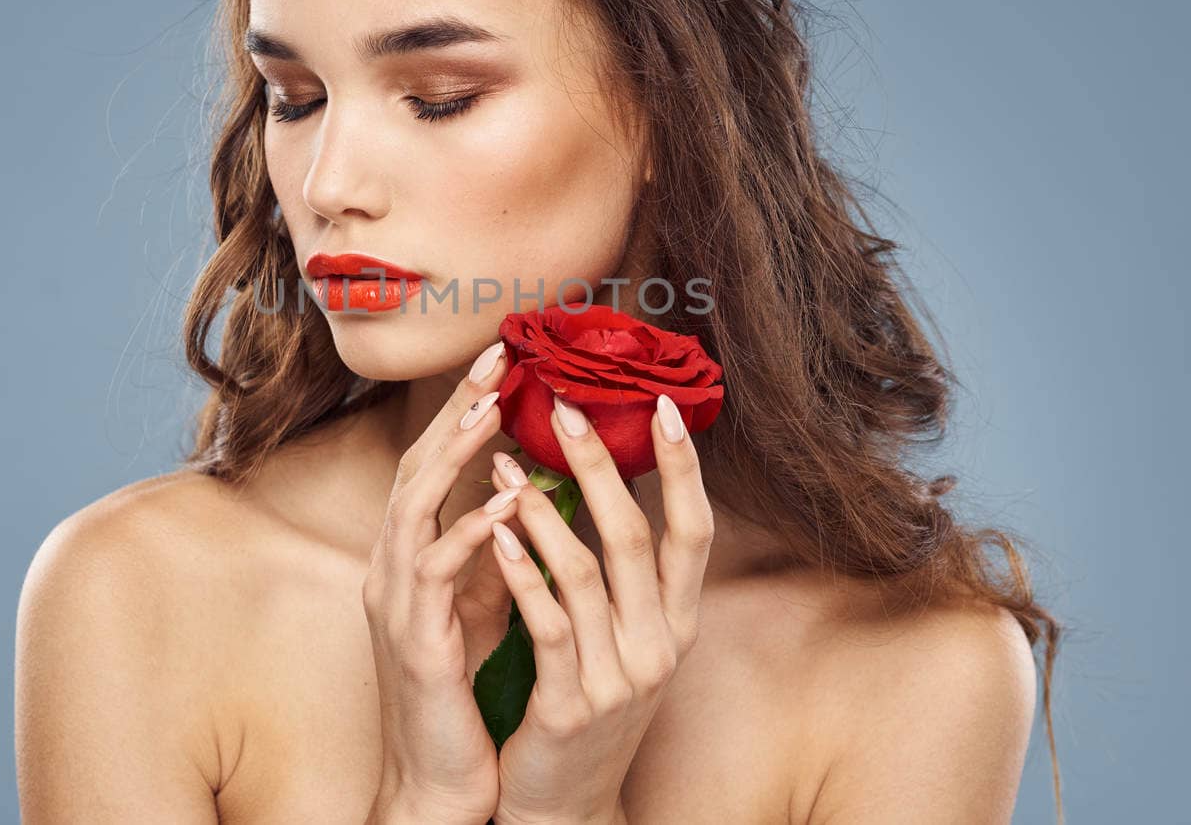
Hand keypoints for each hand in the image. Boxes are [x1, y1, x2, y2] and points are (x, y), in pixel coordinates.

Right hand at [361, 340, 520, 823]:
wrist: (439, 781)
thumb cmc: (464, 693)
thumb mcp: (482, 606)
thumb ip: (497, 550)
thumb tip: (535, 494)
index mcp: (409, 558)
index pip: (431, 466)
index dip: (461, 411)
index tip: (502, 362)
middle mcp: (392, 569)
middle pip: (414, 467)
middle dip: (453, 410)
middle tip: (495, 358)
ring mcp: (395, 602)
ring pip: (412, 506)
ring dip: (453, 456)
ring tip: (492, 410)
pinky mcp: (412, 640)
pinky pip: (434, 573)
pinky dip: (467, 532)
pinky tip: (502, 505)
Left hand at [486, 393, 713, 824]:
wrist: (563, 804)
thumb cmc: (584, 705)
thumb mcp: (622, 640)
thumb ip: (622, 575)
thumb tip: (606, 481)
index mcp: (678, 623)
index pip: (695, 530)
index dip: (683, 467)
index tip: (663, 406)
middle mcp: (660, 647)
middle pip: (638, 537)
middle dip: (603, 465)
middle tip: (566, 408)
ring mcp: (619, 679)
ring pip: (586, 574)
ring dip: (543, 510)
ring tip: (504, 463)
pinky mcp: (571, 707)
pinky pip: (546, 625)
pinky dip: (521, 573)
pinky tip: (496, 533)